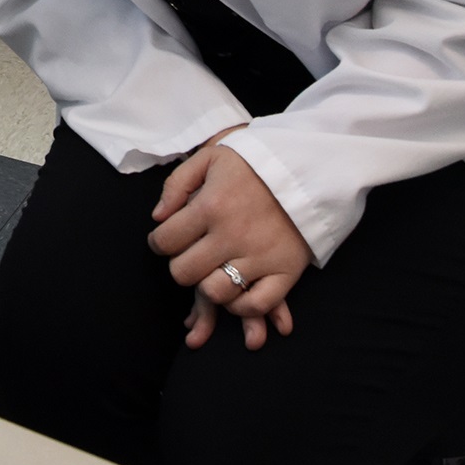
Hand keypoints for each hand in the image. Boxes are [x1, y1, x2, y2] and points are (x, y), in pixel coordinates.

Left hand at [148, 132, 313, 350]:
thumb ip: (177, 184)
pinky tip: (235, 292)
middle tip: (190, 255)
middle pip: (184, 273)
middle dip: (180, 265)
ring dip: (207, 286)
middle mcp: (232, 236)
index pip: (165, 242)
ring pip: (215, 293)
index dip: (159, 242)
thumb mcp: (209, 157)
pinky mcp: (286, 270)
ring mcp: (261, 256)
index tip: (166, 240)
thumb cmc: (253, 162)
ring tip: (211, 271)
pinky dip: (242, 306)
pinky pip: (257, 304)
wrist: (307, 167)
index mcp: (210, 206)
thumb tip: (157, 217)